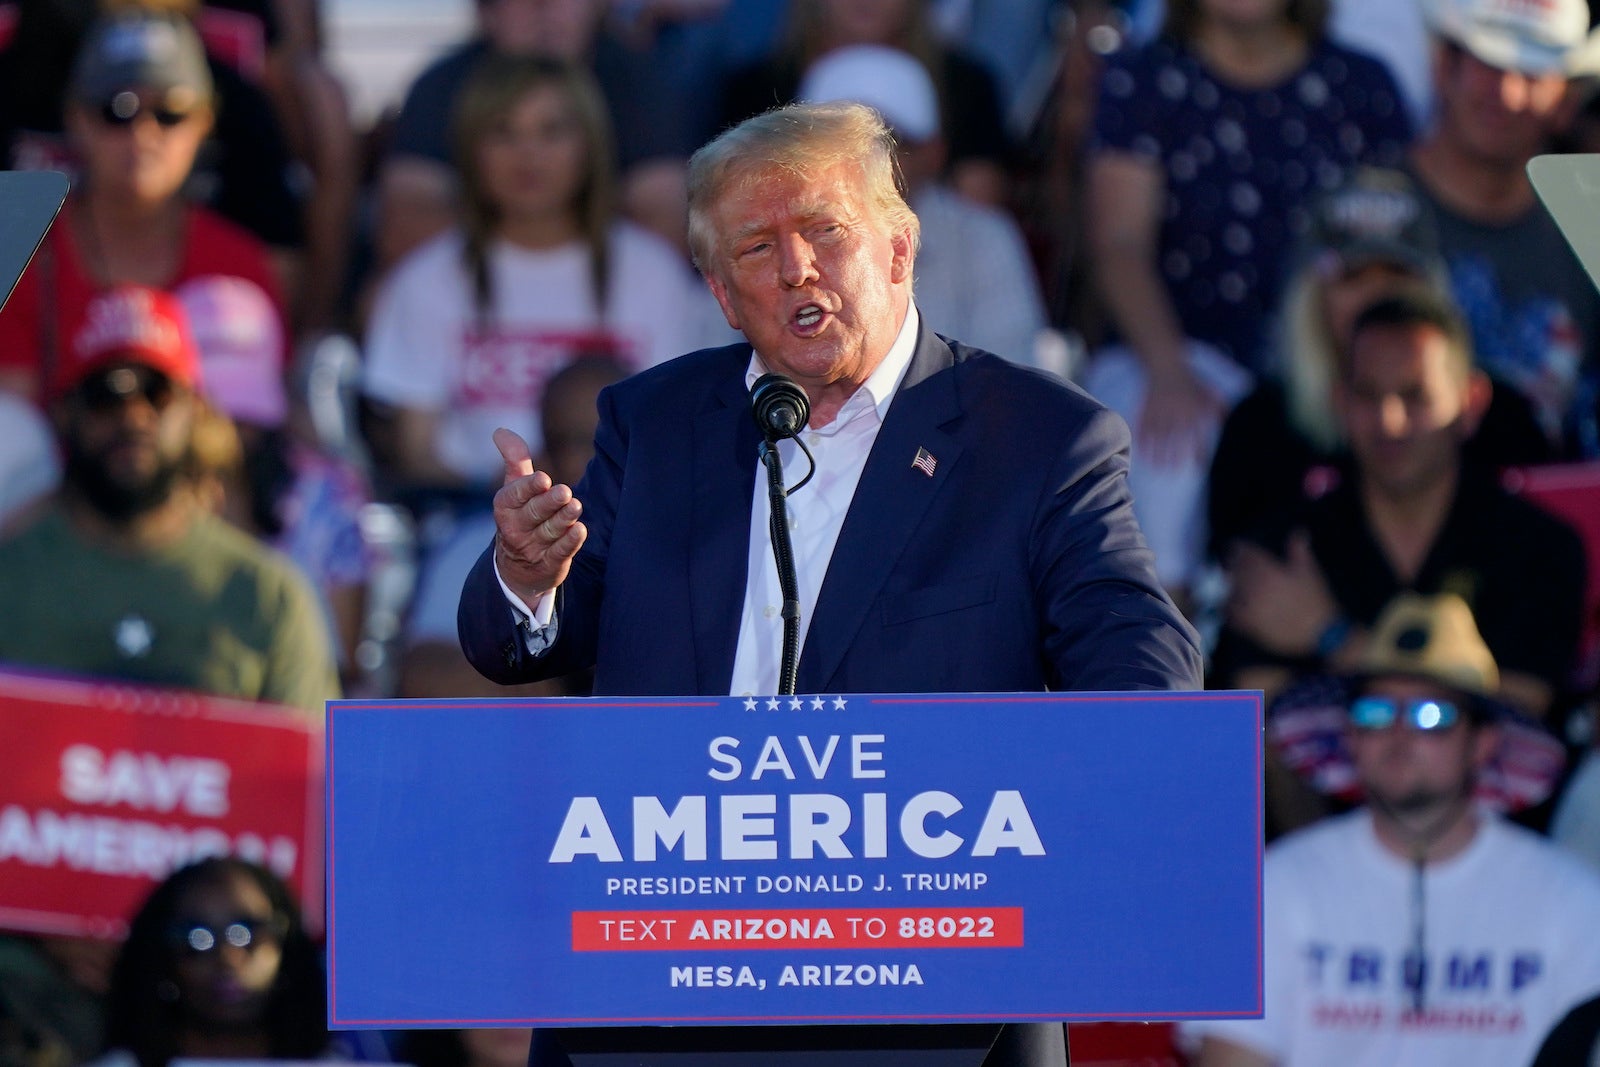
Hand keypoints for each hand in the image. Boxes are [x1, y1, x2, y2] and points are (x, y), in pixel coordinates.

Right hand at [491, 427, 586, 605]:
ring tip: (576, 506)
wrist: (519, 567)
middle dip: (549, 503)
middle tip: (564, 492)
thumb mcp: (514, 488)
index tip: (544, 479)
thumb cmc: (521, 515)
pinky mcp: (549, 564)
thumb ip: (513, 460)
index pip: (515, 495)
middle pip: (534, 513)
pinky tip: (580, 530)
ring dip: (564, 519)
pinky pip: (560, 552)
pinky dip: (570, 542)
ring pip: (550, 531)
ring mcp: (532, 548)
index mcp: (505, 507)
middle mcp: (515, 529)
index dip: (529, 488)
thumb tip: (500, 430)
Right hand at [1137, 363, 1222, 466]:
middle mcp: (1178, 412)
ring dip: (1157, 453)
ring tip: (1157, 467)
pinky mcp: (1147, 409)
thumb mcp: (1207, 391)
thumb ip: (1218, 407)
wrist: (1165, 364)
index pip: (1199, 436)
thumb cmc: (1189, 380)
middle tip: (1174, 471)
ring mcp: (1161, 411)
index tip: (1199, 466)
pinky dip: (1143, 441)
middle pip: (1177, 439)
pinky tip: (1143, 453)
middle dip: (1175, 457)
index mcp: (1195, 410)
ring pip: (1159, 437)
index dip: (1200, 452)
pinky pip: (1144, 428)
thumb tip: (1228, 421)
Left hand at [1226, 531, 1337, 656]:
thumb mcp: (1309, 570)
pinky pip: (1231, 616)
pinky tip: (1228, 606)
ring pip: (1230, 592)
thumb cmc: (1316, 598)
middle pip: (1235, 571)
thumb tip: (1299, 530)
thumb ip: (1299, 549)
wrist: (1321, 631)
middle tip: (1229, 564)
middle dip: (1232, 566)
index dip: (1239, 549)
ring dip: (1229, 587)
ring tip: (1230, 584)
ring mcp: (1252, 607)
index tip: (1236, 546)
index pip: (1246, 554)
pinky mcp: (1251, 625)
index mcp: (1269, 571)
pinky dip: (1228, 609)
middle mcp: (1256, 587)